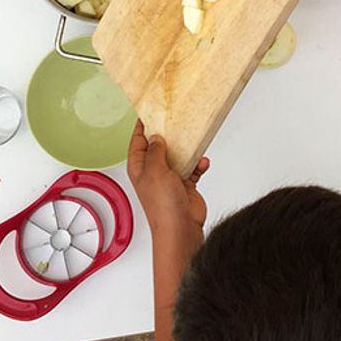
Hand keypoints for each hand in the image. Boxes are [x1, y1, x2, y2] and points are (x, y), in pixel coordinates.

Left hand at [127, 120, 210, 237]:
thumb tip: (155, 137)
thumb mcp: (155, 171)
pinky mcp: (186, 185)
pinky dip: (199, 165)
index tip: (148, 112)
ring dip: (187, 150)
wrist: (181, 228)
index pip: (137, 142)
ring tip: (193, 141)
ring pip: (178, 155)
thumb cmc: (162, 206)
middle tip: (176, 121)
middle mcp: (154, 172)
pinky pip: (193, 168)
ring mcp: (170, 179)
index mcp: (140, 168)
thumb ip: (155, 151)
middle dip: (168, 136)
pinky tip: (202, 162)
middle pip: (159, 147)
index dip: (141, 127)